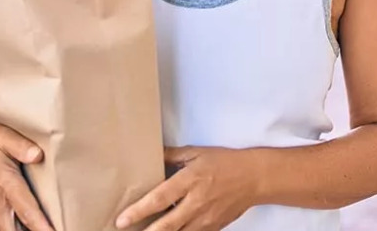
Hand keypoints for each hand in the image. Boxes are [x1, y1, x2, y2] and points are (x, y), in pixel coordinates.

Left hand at [116, 146, 260, 230]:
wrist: (254, 178)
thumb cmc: (225, 162)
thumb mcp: (197, 152)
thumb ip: (172, 155)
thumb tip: (151, 154)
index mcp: (190, 180)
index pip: (160, 198)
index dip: (139, 211)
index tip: (122, 220)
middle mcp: (196, 202)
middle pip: (167, 225)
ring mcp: (206, 218)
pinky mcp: (213, 228)